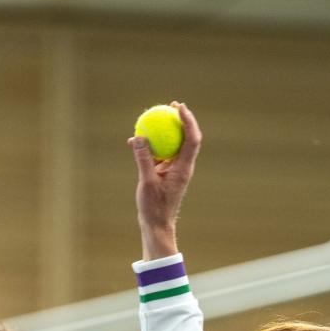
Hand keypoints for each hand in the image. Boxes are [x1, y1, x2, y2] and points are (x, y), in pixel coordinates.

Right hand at [128, 101, 201, 259]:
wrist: (156, 226)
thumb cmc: (154, 208)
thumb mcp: (146, 182)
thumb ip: (143, 159)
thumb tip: (138, 137)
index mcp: (183, 168)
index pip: (192, 139)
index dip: (188, 120)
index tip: (178, 107)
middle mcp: (182, 167)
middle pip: (187, 138)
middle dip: (182, 120)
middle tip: (171, 105)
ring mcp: (174, 170)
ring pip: (174, 145)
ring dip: (167, 131)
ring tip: (157, 116)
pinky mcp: (165, 175)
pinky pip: (161, 155)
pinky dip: (153, 146)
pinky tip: (138, 140)